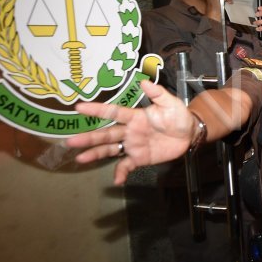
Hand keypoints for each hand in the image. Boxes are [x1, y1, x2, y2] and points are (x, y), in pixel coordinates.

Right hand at [69, 80, 195, 183]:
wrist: (190, 134)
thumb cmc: (178, 116)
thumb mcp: (171, 103)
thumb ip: (158, 94)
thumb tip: (144, 82)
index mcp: (134, 116)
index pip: (112, 112)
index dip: (96, 110)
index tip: (78, 107)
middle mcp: (129, 131)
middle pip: (106, 134)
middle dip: (88, 138)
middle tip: (70, 141)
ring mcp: (133, 145)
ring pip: (110, 150)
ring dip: (96, 154)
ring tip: (80, 159)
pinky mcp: (140, 158)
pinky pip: (127, 166)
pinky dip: (120, 173)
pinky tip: (116, 180)